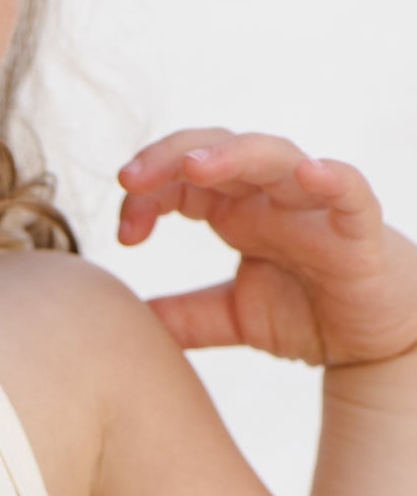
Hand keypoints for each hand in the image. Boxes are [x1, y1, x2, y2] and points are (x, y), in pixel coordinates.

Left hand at [115, 127, 416, 367]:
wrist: (371, 343)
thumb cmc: (309, 313)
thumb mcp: (232, 317)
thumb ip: (183, 315)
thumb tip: (125, 319)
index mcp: (239, 212)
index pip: (184, 180)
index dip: (148, 194)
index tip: (123, 233)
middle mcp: (273, 199)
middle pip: (219, 152)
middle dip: (171, 159)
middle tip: (129, 178)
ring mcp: (316, 208)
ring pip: (276, 159)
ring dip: (234, 156)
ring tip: (195, 166)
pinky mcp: (359, 231)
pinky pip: (349, 192)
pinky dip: (331, 179)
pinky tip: (306, 173)